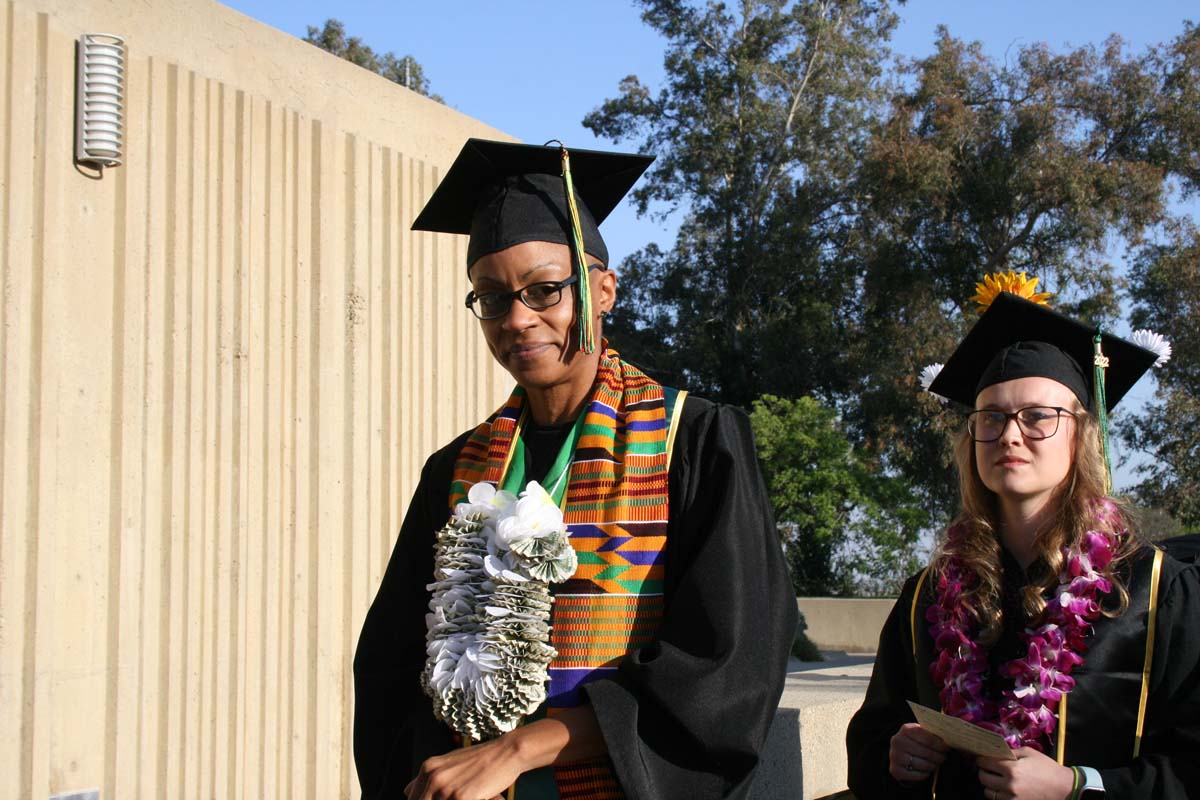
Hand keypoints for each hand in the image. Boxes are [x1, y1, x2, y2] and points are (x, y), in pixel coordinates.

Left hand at [404, 737, 522, 799]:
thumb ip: (428, 777)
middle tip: (454, 798)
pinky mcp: (461, 797)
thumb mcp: (449, 764)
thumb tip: (406, 790)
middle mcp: (433, 777)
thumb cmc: (481, 760)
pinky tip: (473, 798)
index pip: (412, 798)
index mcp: (428, 768)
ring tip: (463, 796)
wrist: (506, 752)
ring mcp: (446, 788)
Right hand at [889, 723, 947, 782]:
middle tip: (943, 757)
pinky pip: (916, 775)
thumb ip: (932, 734)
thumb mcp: (921, 734)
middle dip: (938, 756)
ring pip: (921, 764)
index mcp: (906, 729)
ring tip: (936, 764)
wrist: (900, 755)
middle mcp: (897, 741)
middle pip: (925, 752)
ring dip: (932, 765)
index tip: (947, 748)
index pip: (927, 738)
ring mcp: (895, 756)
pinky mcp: (896, 770)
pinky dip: (924, 774)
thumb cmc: (916, 742)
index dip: (939, 744)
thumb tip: (950, 739)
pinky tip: (927, 770)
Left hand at [976, 747, 1075, 799]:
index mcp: (1012, 769)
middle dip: (983, 772)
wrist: (1065, 789)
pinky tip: (1003, 790)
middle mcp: (1009, 785)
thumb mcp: (1029, 753)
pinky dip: (998, 795)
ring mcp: (1012, 798)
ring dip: (989, 785)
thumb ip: (1010, 752)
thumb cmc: (1047, 768)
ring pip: (989, 792)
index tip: (981, 759)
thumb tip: (995, 751)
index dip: (981, 760)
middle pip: (983, 778)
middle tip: (987, 769)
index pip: (985, 763)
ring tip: (995, 780)